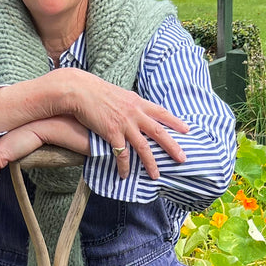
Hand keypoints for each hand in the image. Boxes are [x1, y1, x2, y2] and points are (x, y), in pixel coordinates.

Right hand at [56, 72, 187, 179]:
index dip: (175, 122)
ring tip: (156, 175)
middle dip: (172, 146)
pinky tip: (125, 175)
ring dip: (151, 163)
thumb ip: (130, 104)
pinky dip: (124, 166)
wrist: (79, 90)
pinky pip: (122, 154)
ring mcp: (124, 123)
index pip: (161, 112)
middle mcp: (135, 113)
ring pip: (143, 147)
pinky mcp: (112, 133)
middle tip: (183, 158)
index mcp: (137, 102)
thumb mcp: (119, 95)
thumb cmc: (96, 92)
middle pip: (159, 132)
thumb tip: (136, 110)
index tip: (187, 130)